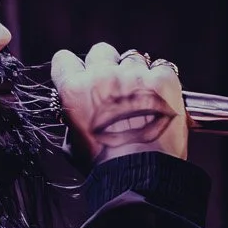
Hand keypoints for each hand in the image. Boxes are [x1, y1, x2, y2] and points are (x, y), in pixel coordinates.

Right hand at [52, 42, 187, 164]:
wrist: (141, 176)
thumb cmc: (105, 167)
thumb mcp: (73, 145)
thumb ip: (72, 121)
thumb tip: (75, 116)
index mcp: (75, 90)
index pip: (64, 60)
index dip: (72, 68)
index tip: (80, 74)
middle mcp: (102, 76)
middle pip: (101, 51)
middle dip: (106, 65)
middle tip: (114, 86)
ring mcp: (134, 75)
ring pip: (132, 58)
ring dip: (135, 74)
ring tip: (141, 97)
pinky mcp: (163, 80)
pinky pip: (161, 67)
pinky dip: (161, 80)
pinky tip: (160, 98)